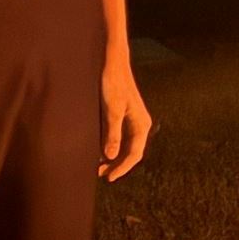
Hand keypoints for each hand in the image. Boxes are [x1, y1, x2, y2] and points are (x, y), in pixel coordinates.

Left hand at [99, 54, 151, 181]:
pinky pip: (118, 136)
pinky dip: (109, 145)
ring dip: (112, 156)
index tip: (108, 178)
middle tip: (100, 174)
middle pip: (130, 152)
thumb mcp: (111, 109)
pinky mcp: (122, 115)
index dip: (121, 168)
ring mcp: (131, 120)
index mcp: (141, 124)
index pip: (134, 154)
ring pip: (124, 145)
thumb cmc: (113, 83)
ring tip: (97, 165)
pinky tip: (98, 149)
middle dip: (116, 165)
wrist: (111, 62)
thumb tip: (111, 157)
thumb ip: (112, 133)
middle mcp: (139, 124)